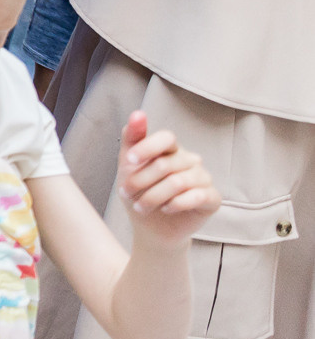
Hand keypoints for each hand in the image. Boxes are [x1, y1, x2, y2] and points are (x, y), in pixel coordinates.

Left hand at [117, 111, 219, 241]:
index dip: (147, 147)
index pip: (166, 138)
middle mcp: (190, 159)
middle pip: (165, 164)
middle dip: (140, 180)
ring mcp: (203, 178)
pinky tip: (166, 209)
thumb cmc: (139, 191)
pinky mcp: (213, 198)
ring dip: (153, 197)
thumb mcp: (128, 165)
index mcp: (171, 149)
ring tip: (141, 206)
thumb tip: (138, 113)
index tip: (129, 161)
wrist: (150, 225)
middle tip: (126, 193)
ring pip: (178, 182)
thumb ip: (132, 138)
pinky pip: (197, 196)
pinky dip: (176, 204)